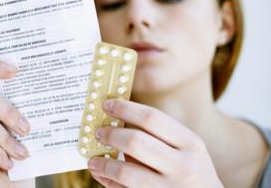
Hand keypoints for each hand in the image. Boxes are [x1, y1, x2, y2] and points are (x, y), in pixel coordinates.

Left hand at [87, 99, 222, 187]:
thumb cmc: (192, 173)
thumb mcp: (187, 151)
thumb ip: (158, 137)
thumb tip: (115, 122)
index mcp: (190, 143)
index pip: (152, 118)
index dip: (125, 109)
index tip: (107, 104)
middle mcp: (183, 166)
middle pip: (136, 141)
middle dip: (111, 135)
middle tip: (98, 132)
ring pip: (126, 171)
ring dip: (104, 164)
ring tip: (93, 160)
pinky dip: (109, 182)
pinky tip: (102, 176)